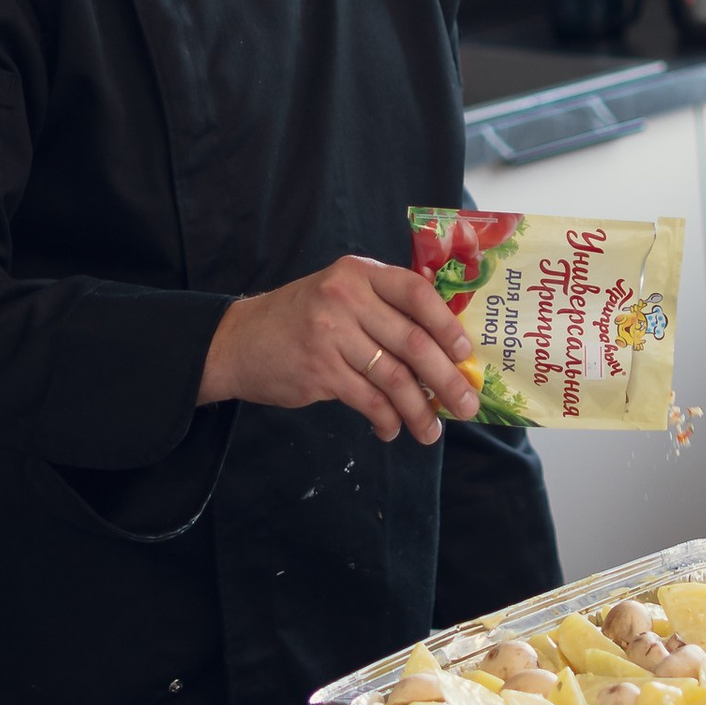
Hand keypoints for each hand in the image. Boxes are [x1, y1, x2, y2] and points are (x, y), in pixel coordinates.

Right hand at [201, 256, 479, 446]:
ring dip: (419, 410)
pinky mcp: (320, 370)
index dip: (447, 325)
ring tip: (431, 432)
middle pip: (413, 341)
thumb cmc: (301, 319)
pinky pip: (368, 400)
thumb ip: (383, 307)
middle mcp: (346, 298)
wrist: (238, 341)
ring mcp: (331, 334)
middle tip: (467, 405)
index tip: (465, 354)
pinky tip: (391, 429)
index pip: (417, 292)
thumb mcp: (339, 293)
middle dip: (446, 380)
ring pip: (394, 378)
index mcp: (359, 273)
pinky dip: (386, 419)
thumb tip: (443, 349)